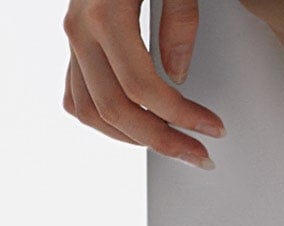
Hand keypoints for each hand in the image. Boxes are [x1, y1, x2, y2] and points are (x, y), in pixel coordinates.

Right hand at [62, 0, 224, 167]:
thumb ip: (180, 20)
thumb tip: (177, 74)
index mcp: (105, 13)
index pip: (144, 90)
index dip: (181, 118)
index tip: (212, 129)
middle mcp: (80, 29)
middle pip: (116, 110)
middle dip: (162, 141)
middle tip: (198, 154)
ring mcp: (72, 37)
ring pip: (90, 112)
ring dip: (132, 139)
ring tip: (172, 144)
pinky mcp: (73, 42)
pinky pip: (77, 95)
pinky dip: (105, 120)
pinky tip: (137, 125)